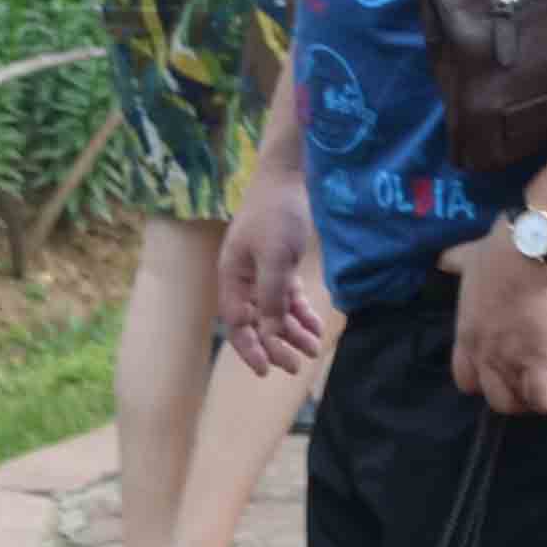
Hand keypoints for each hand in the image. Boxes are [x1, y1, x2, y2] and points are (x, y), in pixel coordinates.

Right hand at [222, 165, 328, 375]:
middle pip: (256, 322)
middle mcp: (243, 280)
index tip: (267, 369)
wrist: (289, 176)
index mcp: (231, 278)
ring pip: (275, 311)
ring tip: (313, 348)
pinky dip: (301, 312)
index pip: (237, 323)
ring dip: (293, 331)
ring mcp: (261, 272)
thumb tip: (268, 333)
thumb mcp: (274, 258)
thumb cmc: (276, 214)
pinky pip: (288, 296)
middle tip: (297, 365)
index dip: (250, 348)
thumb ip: (270, 297)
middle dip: (276, 344)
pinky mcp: (280, 264)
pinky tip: (315, 326)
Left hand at [438, 227, 546, 415]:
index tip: (499, 371)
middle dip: (509, 395)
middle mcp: (483, 354)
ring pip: (514, 401)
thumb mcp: (467, 262)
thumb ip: (457, 264)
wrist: (528, 250)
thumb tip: (446, 259)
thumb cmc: (499, 254)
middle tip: (526, 382)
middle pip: (491, 396)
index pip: (464, 379)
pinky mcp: (539, 358)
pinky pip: (539, 394)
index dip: (482, 381)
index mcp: (466, 337)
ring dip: (529, 399)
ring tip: (543, 385)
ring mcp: (509, 359)